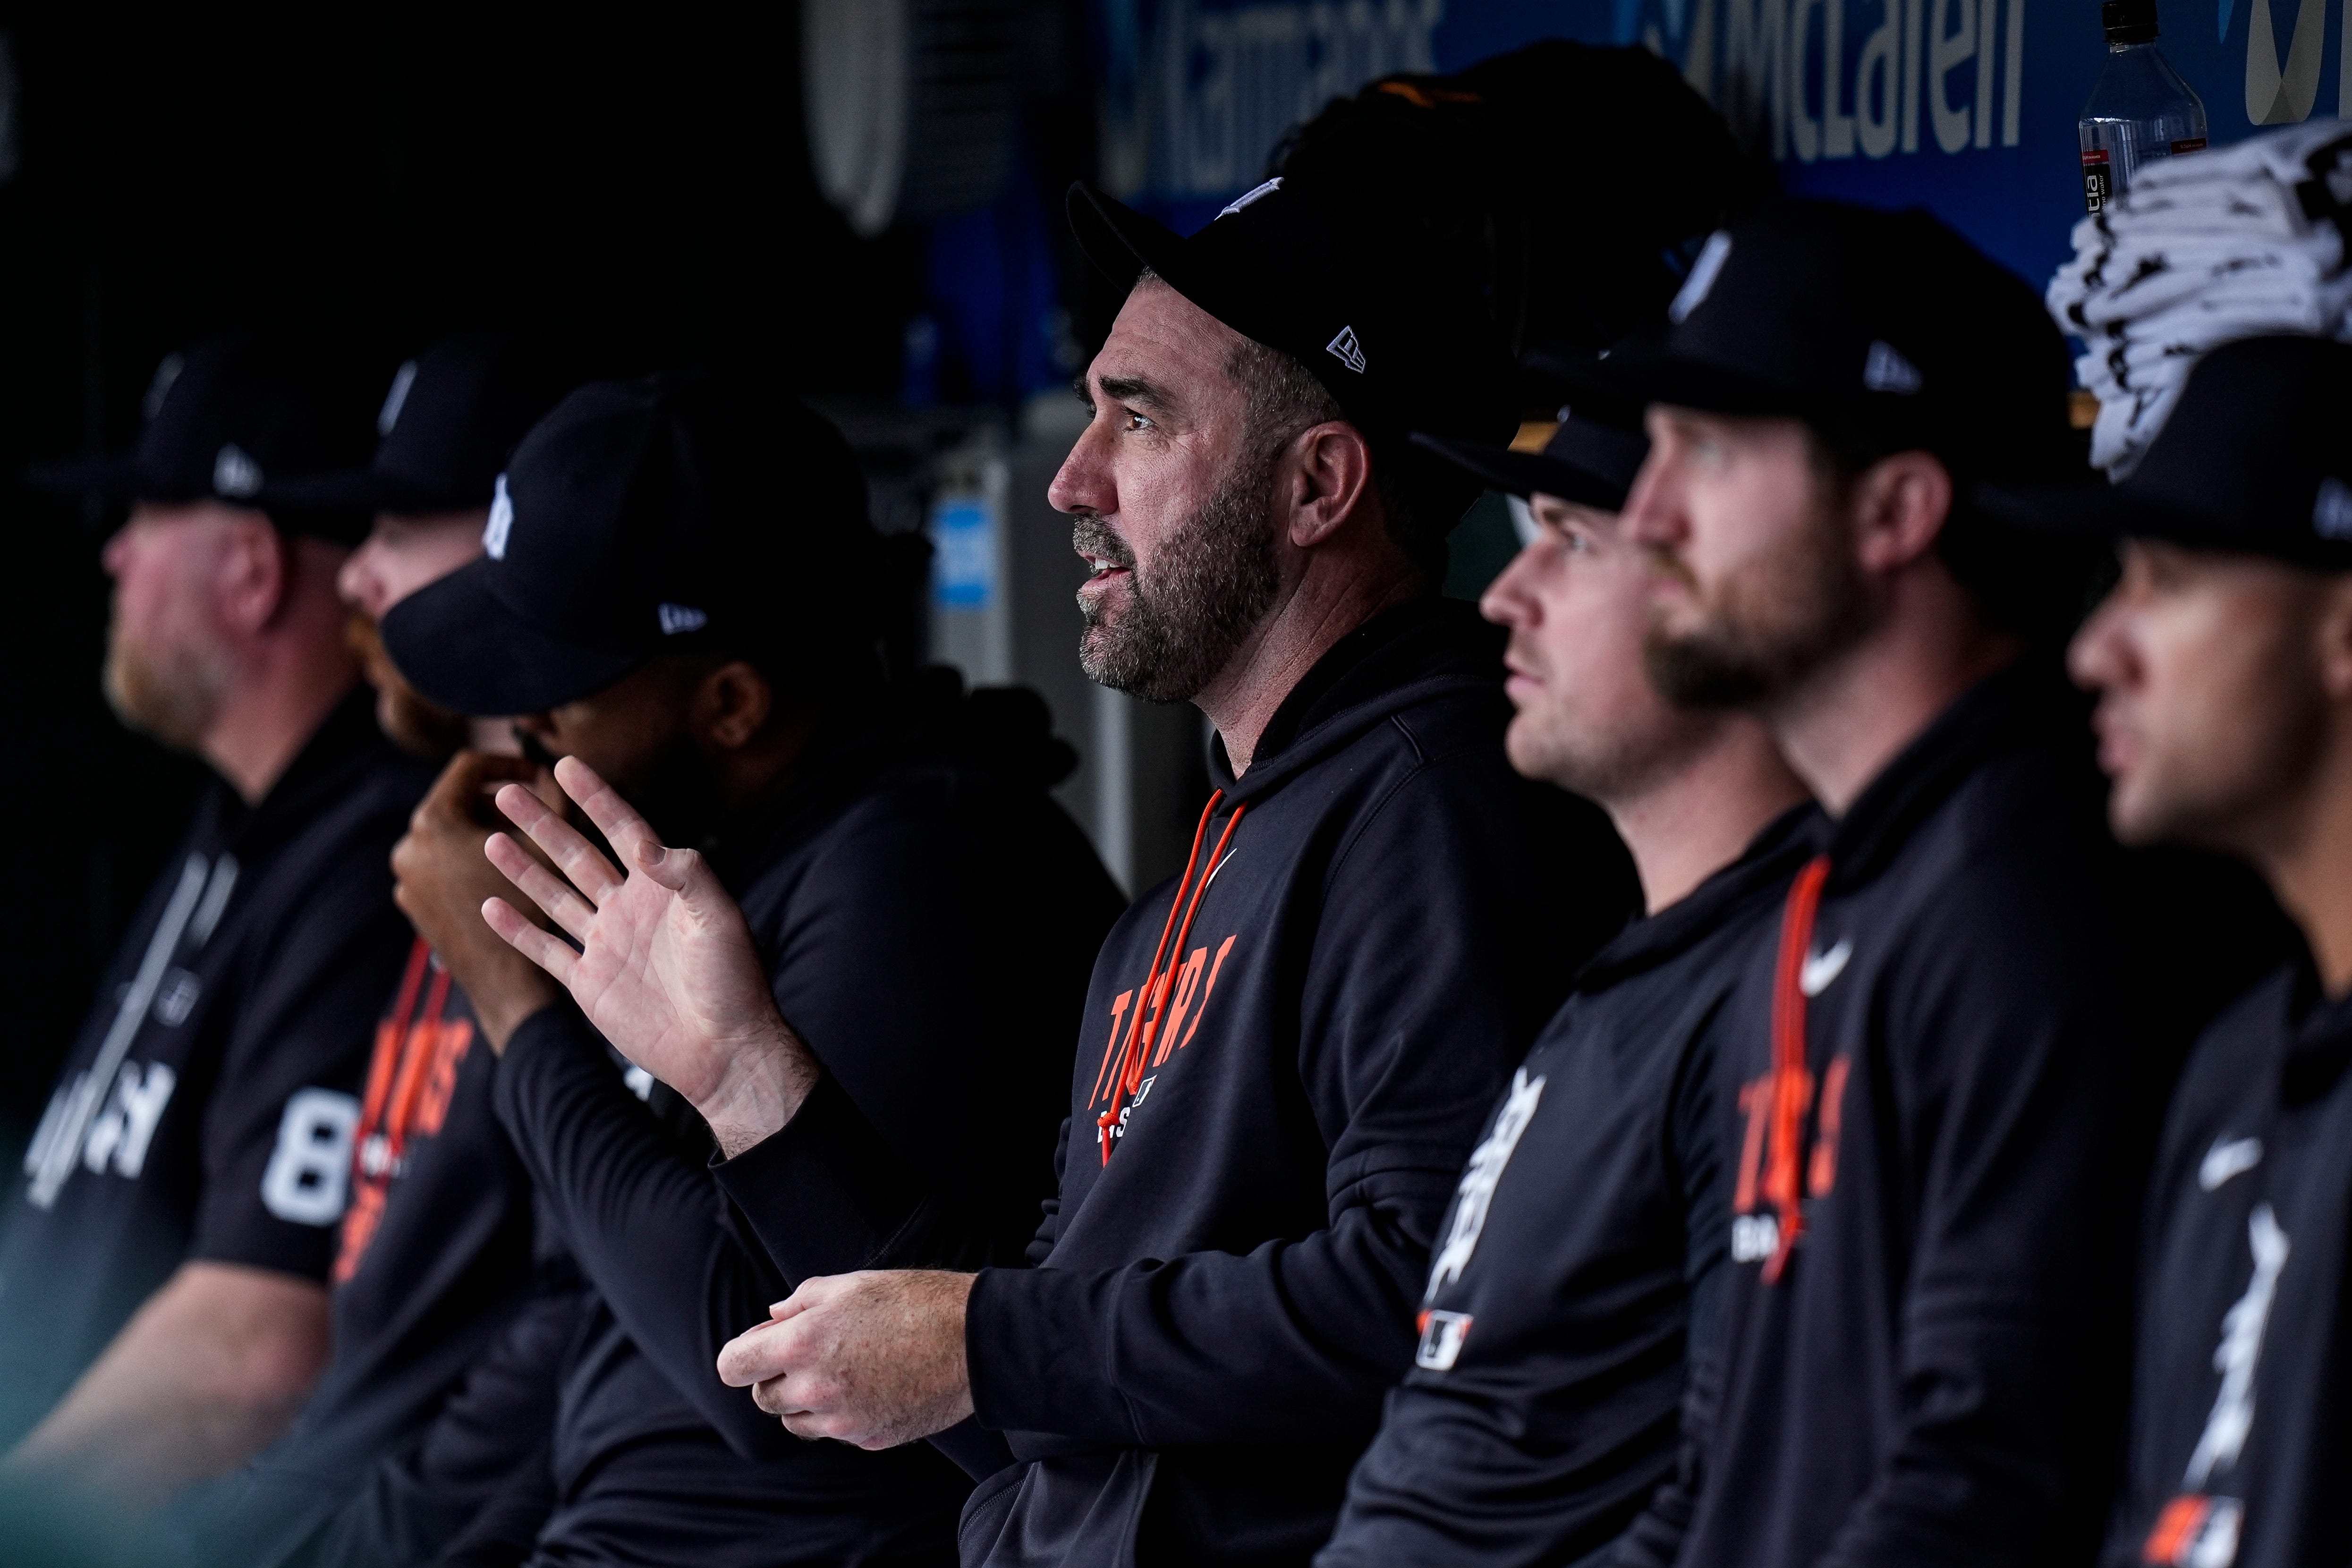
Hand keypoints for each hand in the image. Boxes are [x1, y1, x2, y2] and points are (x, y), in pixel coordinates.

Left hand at [391, 752, 562, 1049]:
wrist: (513, 992)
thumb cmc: (543, 917)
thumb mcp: (557, 848)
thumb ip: (557, 800)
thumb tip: (558, 767)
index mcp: (436, 822)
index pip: (470, 766)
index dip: (511, 761)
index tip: (541, 775)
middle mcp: (410, 849)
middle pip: (457, 802)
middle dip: (501, 801)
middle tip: (539, 810)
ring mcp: (408, 882)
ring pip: (450, 839)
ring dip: (489, 834)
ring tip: (531, 848)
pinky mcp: (417, 911)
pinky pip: (445, 873)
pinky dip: (474, 866)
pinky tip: (512, 879)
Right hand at [479, 754, 821, 1154]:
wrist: (723, 1049)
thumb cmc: (734, 981)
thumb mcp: (720, 918)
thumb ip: (688, 874)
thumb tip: (646, 844)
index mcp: (663, 887)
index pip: (623, 830)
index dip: (596, 797)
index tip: (565, 765)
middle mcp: (630, 909)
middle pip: (578, 855)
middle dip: (543, 823)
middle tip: (506, 790)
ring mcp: (606, 945)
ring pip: (556, 896)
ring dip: (524, 868)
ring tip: (492, 836)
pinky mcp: (589, 983)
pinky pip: (546, 950)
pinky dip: (518, 929)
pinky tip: (491, 905)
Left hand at [716, 1271, 975, 1448]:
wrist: (973, 1339)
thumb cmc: (911, 1301)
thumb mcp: (850, 1284)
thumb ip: (799, 1301)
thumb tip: (771, 1318)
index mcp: (800, 1343)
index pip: (733, 1366)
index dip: (742, 1355)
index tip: (760, 1347)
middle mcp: (814, 1389)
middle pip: (764, 1398)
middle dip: (777, 1376)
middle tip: (814, 1351)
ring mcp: (842, 1421)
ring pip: (798, 1422)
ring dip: (808, 1400)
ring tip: (847, 1368)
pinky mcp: (869, 1438)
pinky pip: (838, 1432)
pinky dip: (845, 1413)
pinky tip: (876, 1384)